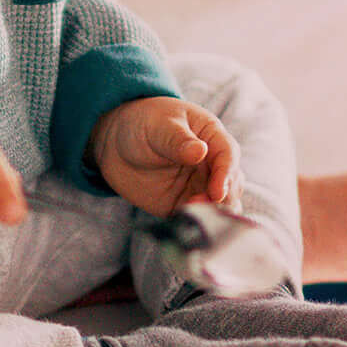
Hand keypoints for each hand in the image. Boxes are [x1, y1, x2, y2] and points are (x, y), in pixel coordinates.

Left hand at [91, 97, 234, 215]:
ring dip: (212, 213)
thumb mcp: (158, 126)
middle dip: (223, 199)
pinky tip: (183, 221)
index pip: (228, 156)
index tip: (216, 192)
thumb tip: (200, 152)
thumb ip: (177, 140)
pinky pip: (198, 217)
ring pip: (220, 205)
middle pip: (231, 185)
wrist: (115, 143)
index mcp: (212, 137)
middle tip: (200, 205)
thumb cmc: (142, 123)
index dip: (226, 175)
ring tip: (190, 212)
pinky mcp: (184, 204)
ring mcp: (200, 186)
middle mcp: (212, 164)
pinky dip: (196, 222)